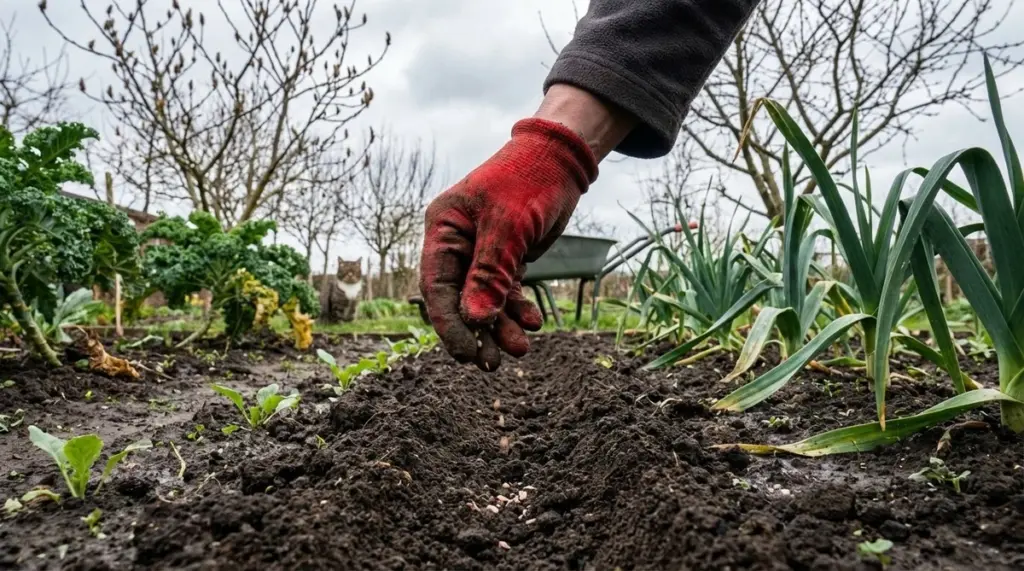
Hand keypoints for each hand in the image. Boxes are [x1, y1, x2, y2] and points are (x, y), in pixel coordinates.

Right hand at [419, 117, 597, 370]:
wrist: (561, 160)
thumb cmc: (528, 181)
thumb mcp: (509, 226)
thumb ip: (490, 274)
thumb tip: (475, 320)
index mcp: (443, 229)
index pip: (436, 286)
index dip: (448, 323)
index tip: (465, 353)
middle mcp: (456, 243)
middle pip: (459, 299)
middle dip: (476, 332)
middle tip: (492, 364)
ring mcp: (479, 252)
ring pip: (484, 300)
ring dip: (500, 326)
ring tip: (520, 350)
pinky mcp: (504, 258)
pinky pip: (505, 292)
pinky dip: (517, 309)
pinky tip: (533, 323)